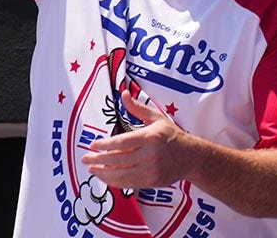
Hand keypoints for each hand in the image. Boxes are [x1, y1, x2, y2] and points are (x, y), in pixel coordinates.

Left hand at [81, 92, 197, 188]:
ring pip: (121, 174)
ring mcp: (151, 171)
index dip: (105, 145)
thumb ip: (138, 108)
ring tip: (91, 169)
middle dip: (99, 159)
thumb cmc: (172, 135)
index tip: (93, 144)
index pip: (122, 142)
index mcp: (150, 137)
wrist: (191, 157)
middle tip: (85, 158)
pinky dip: (114, 181)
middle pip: (119, 159)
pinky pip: (128, 183)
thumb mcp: (156, 118)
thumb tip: (124, 93)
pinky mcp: (151, 182)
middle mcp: (150, 155)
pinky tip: (105, 177)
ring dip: (103, 173)